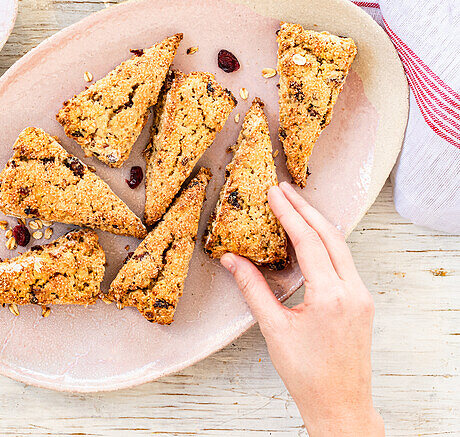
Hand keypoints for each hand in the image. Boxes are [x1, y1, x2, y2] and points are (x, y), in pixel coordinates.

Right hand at [221, 182, 383, 436]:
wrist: (340, 403)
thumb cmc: (307, 373)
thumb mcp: (273, 328)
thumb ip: (253, 289)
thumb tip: (231, 259)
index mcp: (331, 296)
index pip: (309, 242)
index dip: (289, 214)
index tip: (273, 193)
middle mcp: (352, 291)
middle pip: (331, 236)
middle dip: (306, 209)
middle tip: (283, 189)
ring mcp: (361, 297)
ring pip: (341, 247)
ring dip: (318, 223)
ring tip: (295, 205)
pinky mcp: (361, 303)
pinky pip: (344, 262)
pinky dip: (326, 243)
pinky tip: (310, 238)